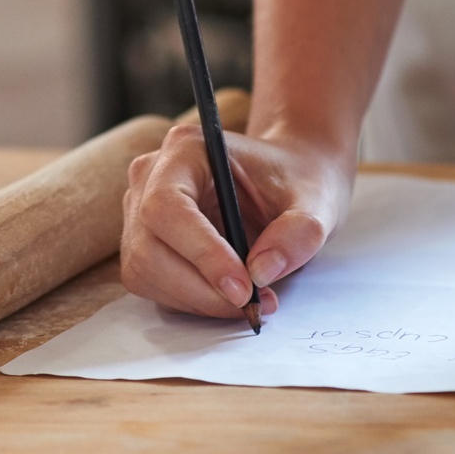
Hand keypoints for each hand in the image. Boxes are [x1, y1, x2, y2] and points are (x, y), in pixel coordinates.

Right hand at [120, 124, 353, 317]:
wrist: (285, 181)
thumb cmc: (294, 182)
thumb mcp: (316, 202)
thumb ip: (298, 233)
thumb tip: (261, 272)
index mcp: (186, 149)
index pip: (167, 206)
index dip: (200, 252)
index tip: (242, 287)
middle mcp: (151, 174)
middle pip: (149, 246)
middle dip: (200, 287)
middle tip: (252, 304)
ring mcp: (139, 208)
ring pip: (144, 270)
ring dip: (196, 299)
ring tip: (248, 299)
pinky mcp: (142, 239)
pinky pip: (150, 282)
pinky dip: (189, 300)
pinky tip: (226, 295)